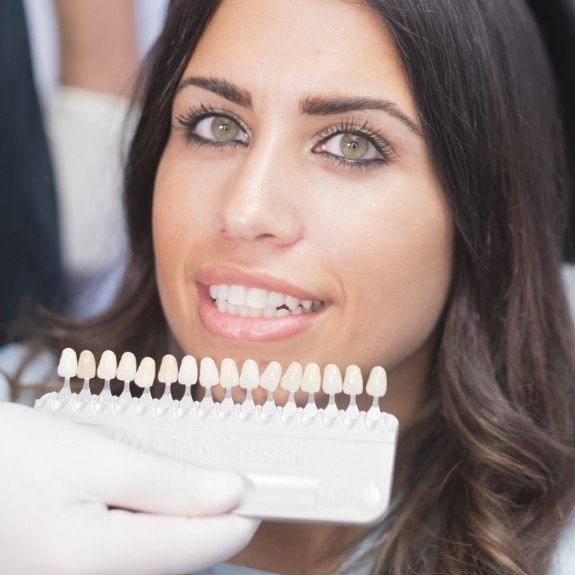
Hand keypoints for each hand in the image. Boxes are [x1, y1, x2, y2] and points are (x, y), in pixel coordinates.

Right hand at [0, 402, 257, 574]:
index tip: (269, 482)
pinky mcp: (77, 574)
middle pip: (184, 554)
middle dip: (210, 510)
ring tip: (179, 473)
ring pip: (161, 555)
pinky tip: (144, 491)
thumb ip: (166, 483)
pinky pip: (134, 555)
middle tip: (223, 464)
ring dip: (180, 515)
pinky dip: (152, 522)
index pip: (203, 545)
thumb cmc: (10, 457)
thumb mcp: (93, 457)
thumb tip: (231, 493)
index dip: (243, 511)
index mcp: (94, 561)